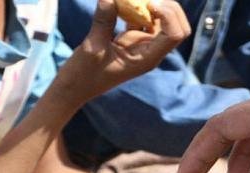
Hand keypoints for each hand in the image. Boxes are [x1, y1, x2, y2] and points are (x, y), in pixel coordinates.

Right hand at [56, 0, 189, 102]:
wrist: (74, 87)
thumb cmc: (83, 75)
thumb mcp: (92, 48)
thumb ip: (103, 22)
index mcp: (148, 58)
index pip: (175, 35)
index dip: (168, 15)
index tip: (149, 4)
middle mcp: (150, 51)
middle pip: (176, 25)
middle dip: (167, 6)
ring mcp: (142, 44)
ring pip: (160, 19)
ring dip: (151, 4)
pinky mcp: (131, 38)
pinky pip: (142, 17)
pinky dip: (136, 6)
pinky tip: (121, 2)